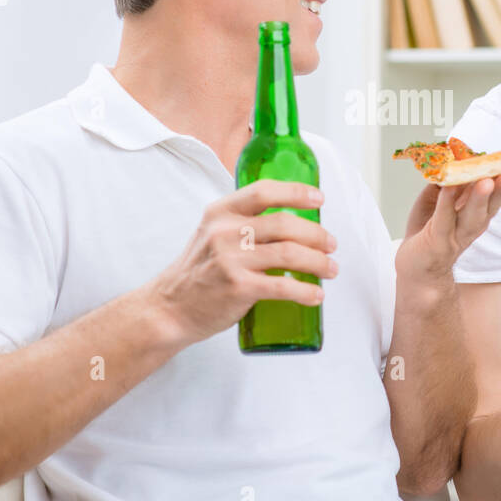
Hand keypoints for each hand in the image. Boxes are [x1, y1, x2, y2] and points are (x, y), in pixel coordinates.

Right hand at [147, 180, 337, 344]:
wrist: (169, 309)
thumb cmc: (198, 272)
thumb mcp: (212, 234)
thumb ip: (242, 223)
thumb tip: (290, 221)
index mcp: (220, 212)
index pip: (263, 191)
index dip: (296, 192)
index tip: (318, 198)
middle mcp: (225, 232)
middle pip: (284, 224)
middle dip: (316, 234)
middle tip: (331, 244)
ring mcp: (230, 260)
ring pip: (289, 254)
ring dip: (318, 262)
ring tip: (331, 269)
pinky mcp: (237, 288)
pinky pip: (282, 286)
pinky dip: (305, 291)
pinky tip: (315, 295)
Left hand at [395, 173, 500, 279]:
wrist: (417, 269)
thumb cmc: (429, 229)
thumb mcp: (439, 197)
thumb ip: (451, 178)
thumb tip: (457, 154)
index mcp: (478, 213)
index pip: (500, 195)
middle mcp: (473, 224)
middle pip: (492, 205)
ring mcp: (456, 234)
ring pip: (472, 215)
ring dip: (480, 198)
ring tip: (487, 182)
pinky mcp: (437, 240)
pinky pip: (442, 219)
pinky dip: (446, 204)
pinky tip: (448, 188)